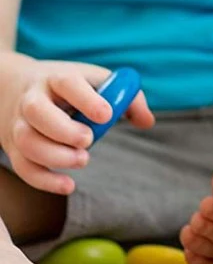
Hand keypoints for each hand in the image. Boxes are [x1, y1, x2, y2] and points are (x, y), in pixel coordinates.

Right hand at [0, 55, 154, 194]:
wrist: (16, 88)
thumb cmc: (70, 88)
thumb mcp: (96, 81)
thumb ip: (126, 98)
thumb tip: (147, 122)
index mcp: (57, 77)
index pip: (67, 82)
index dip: (87, 99)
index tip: (107, 115)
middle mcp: (33, 99)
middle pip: (38, 112)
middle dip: (64, 130)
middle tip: (89, 140)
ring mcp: (19, 124)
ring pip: (26, 141)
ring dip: (55, 156)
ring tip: (83, 160)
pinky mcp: (14, 147)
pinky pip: (22, 166)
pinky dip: (44, 180)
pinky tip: (68, 185)